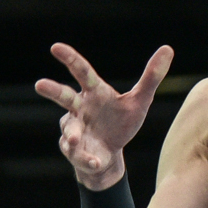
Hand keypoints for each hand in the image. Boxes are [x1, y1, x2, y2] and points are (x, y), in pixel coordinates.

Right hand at [36, 43, 174, 189]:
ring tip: (73, 139)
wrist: (110, 154)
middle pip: (64, 96)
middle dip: (52, 91)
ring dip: (70, 134)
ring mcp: (75, 130)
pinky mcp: (76, 152)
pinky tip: (96, 161)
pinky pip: (79, 154)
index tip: (55, 47)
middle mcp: (79, 109)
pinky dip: (87, 158)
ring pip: (68, 129)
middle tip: (39, 84)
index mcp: (94, 93)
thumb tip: (168, 48)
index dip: (70, 59)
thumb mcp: (140, 101)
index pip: (82, 72)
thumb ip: (152, 77)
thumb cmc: (121, 121)